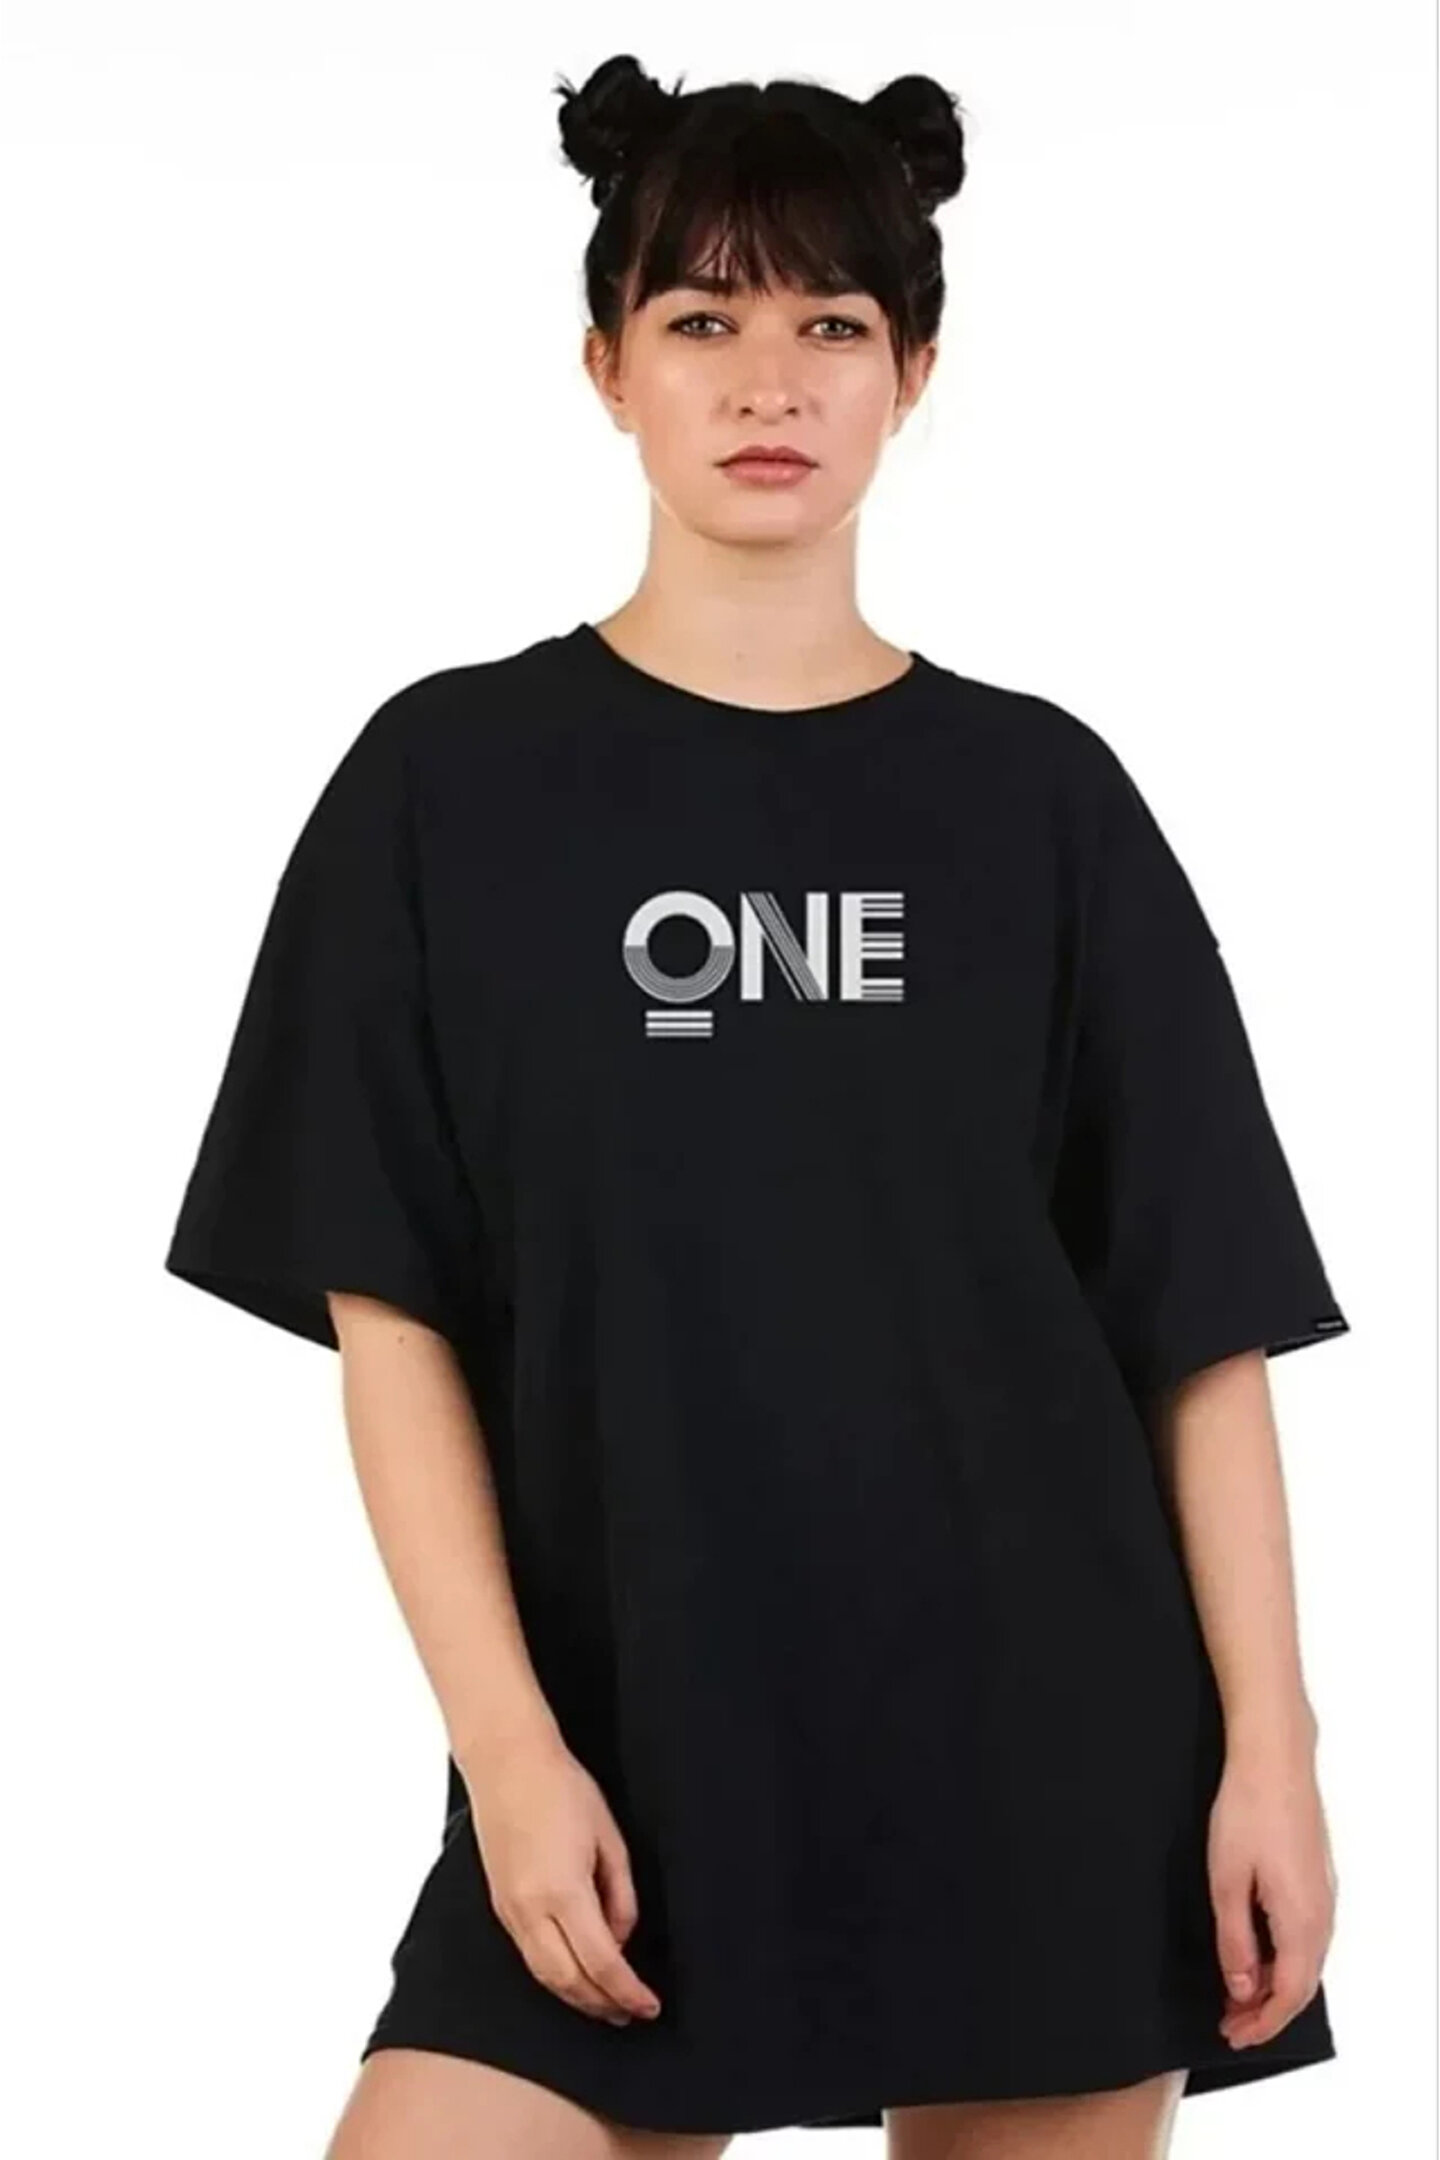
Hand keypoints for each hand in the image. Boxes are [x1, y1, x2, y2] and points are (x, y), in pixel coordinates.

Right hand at [459, 1724, 662, 2026]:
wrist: (508, 1763)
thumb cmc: (562, 1789)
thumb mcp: (609, 1838)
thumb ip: (620, 1895)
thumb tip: (621, 1938)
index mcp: (564, 1891)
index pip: (602, 1963)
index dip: (628, 1992)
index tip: (648, 2006)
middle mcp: (531, 1909)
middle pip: (569, 1981)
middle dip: (602, 2005)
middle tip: (631, 2014)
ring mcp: (510, 1910)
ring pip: (544, 1976)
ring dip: (576, 1998)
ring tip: (605, 2006)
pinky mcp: (500, 1905)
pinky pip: (529, 1957)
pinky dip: (554, 1977)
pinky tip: (574, 1977)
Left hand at [1207, 1734, 1336, 2049]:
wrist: (1274, 1757)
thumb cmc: (1247, 1811)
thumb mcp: (1227, 1881)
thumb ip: (1235, 1940)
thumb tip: (1241, 1987)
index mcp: (1302, 1920)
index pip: (1289, 1994)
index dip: (1262, 2022)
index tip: (1233, 2035)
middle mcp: (1323, 1913)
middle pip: (1301, 1983)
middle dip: (1266, 2009)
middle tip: (1229, 2021)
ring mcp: (1324, 1893)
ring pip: (1305, 1959)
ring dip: (1273, 1983)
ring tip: (1235, 1992)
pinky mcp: (1316, 1876)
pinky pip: (1306, 1935)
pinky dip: (1282, 1956)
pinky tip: (1255, 1951)